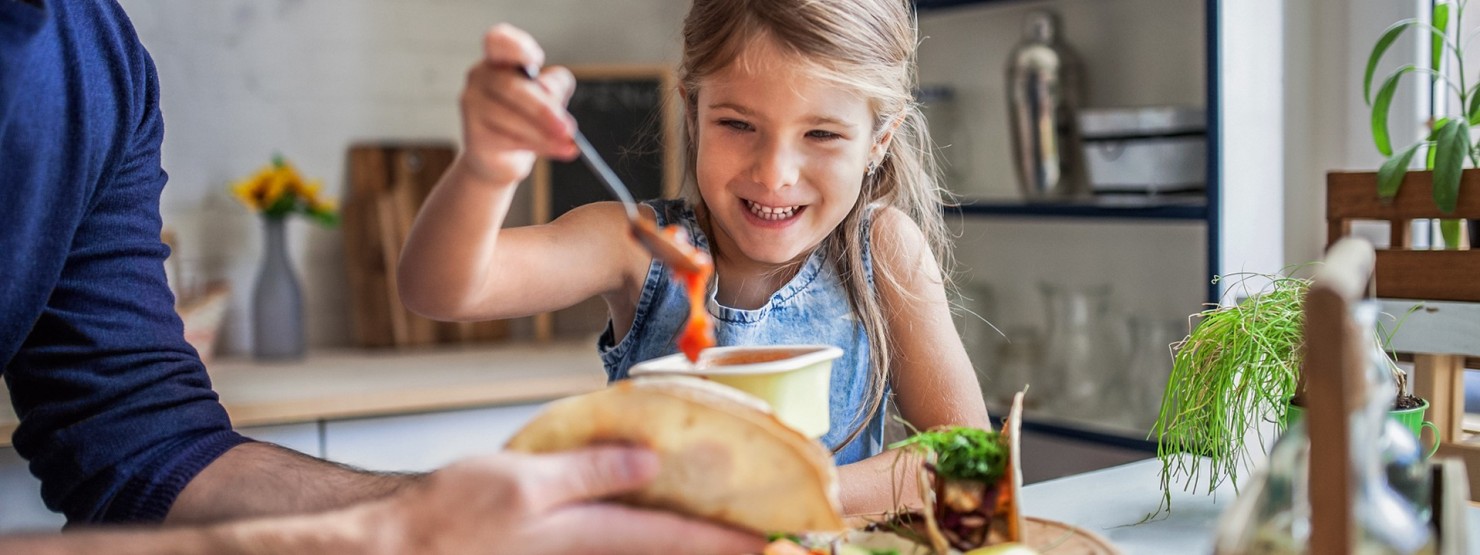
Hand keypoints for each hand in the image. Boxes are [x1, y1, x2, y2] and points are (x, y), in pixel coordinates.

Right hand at [370, 447, 765, 553]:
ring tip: (728, 530)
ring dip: (684, 541)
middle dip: (715, 547)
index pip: (673, 539)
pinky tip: (659, 519)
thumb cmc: (450, 515)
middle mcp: (588, 554)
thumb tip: (651, 461)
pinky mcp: (556, 551)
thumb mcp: (523, 481)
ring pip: (644, 549)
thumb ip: (591, 472)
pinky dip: (645, 535)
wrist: (399, 549)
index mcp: (587, 536)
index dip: (726, 541)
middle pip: (666, 551)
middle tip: (766, 539)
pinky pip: (615, 548)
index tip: (773, 541)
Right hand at [457, 23, 579, 186]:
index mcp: (498, 60)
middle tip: (569, 128)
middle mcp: (479, 77)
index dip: (516, 47)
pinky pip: (510, 140)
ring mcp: (472, 105)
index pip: (497, 41)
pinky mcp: (474, 135)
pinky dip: (540, 146)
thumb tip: (549, 93)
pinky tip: (559, 150)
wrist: (501, 160)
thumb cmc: (527, 119)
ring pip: (511, 117)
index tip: (537, 60)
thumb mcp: (550, 96)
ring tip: (568, 143)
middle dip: (544, 109)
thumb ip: (555, 85)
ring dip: (545, 133)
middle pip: (511, 86)